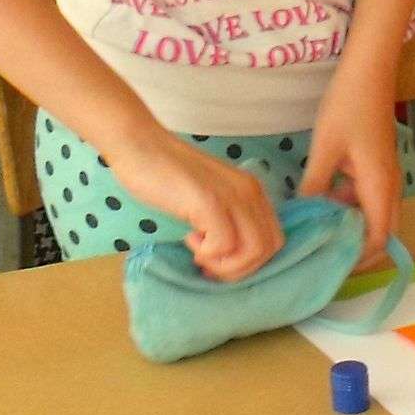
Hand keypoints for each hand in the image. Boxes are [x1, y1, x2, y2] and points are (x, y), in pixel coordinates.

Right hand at [107, 127, 282, 281]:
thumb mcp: (210, 196)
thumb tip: (230, 258)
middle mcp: (250, 192)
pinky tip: (188, 237)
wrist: (140, 145)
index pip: (274, 240)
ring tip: (199, 253)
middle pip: (268, 249)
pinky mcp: (210, 201)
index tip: (218, 262)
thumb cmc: (166, 174)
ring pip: (253, 250)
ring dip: (225, 264)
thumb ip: (227, 219)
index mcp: (252, 191)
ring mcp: (232, 195)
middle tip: (207, 263)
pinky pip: (224, 245)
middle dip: (238, 269)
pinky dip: (207, 252)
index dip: (249, 262)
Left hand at [297, 78, 403, 268]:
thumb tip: (299, 219)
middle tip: (321, 258)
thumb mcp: (324, 149)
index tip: (328, 268)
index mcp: (379, 186)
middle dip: (357, 251)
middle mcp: (388, 187)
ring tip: (317, 235)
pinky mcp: (377, 167)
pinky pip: (367, 199)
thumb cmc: (347, 106)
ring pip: (374, 216)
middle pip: (382, 233)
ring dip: (351, 228)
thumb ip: (314, 187)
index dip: (358, 260)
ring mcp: (385, 176)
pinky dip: (349, 208)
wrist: (368, 71)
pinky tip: (321, 203)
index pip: (378, 239)